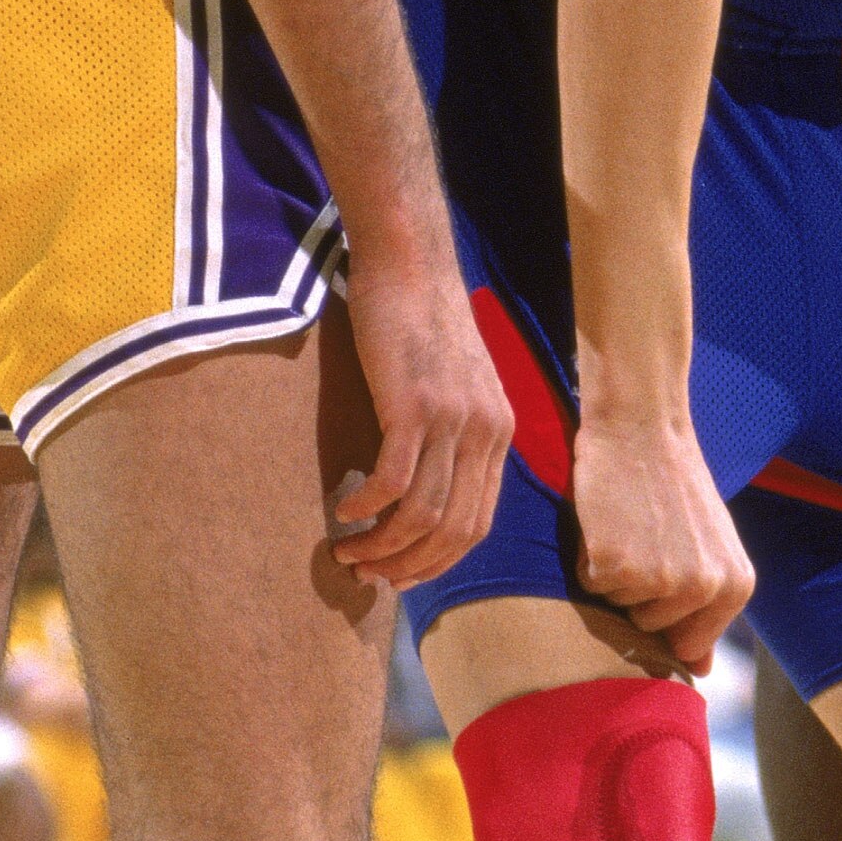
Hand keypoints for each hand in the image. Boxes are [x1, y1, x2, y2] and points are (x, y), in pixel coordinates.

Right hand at [331, 249, 513, 586]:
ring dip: (380, 544)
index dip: (437, 560)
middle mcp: (485, 432)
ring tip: (347, 551)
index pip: (477, 523)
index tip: (401, 575)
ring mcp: (453, 420)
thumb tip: (428, 487)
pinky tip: (343, 510)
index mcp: (499, 433)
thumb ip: (457, 432)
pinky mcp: (415, 406)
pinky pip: (393, 480)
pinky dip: (366, 506)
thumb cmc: (423, 320)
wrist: (411, 264)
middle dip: (408, 565)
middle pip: (453, 530)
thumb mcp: (460, 383)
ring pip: (422, 514)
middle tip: (369, 576)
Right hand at [572, 415, 753, 672]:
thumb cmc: (672, 483)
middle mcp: (704, 589)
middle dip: (638, 590)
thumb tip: (700, 672)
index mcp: (736, 587)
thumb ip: (708, 607)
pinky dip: (588, 556)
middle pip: (649, 628)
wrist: (642, 425)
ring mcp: (661, 581)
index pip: (687, 645)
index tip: (662, 568)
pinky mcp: (616, 567)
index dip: (663, 612)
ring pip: (618, 609)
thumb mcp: (709, 545)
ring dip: (614, 572)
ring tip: (629, 525)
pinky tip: (607, 520)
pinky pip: (589, 585)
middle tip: (645, 535)